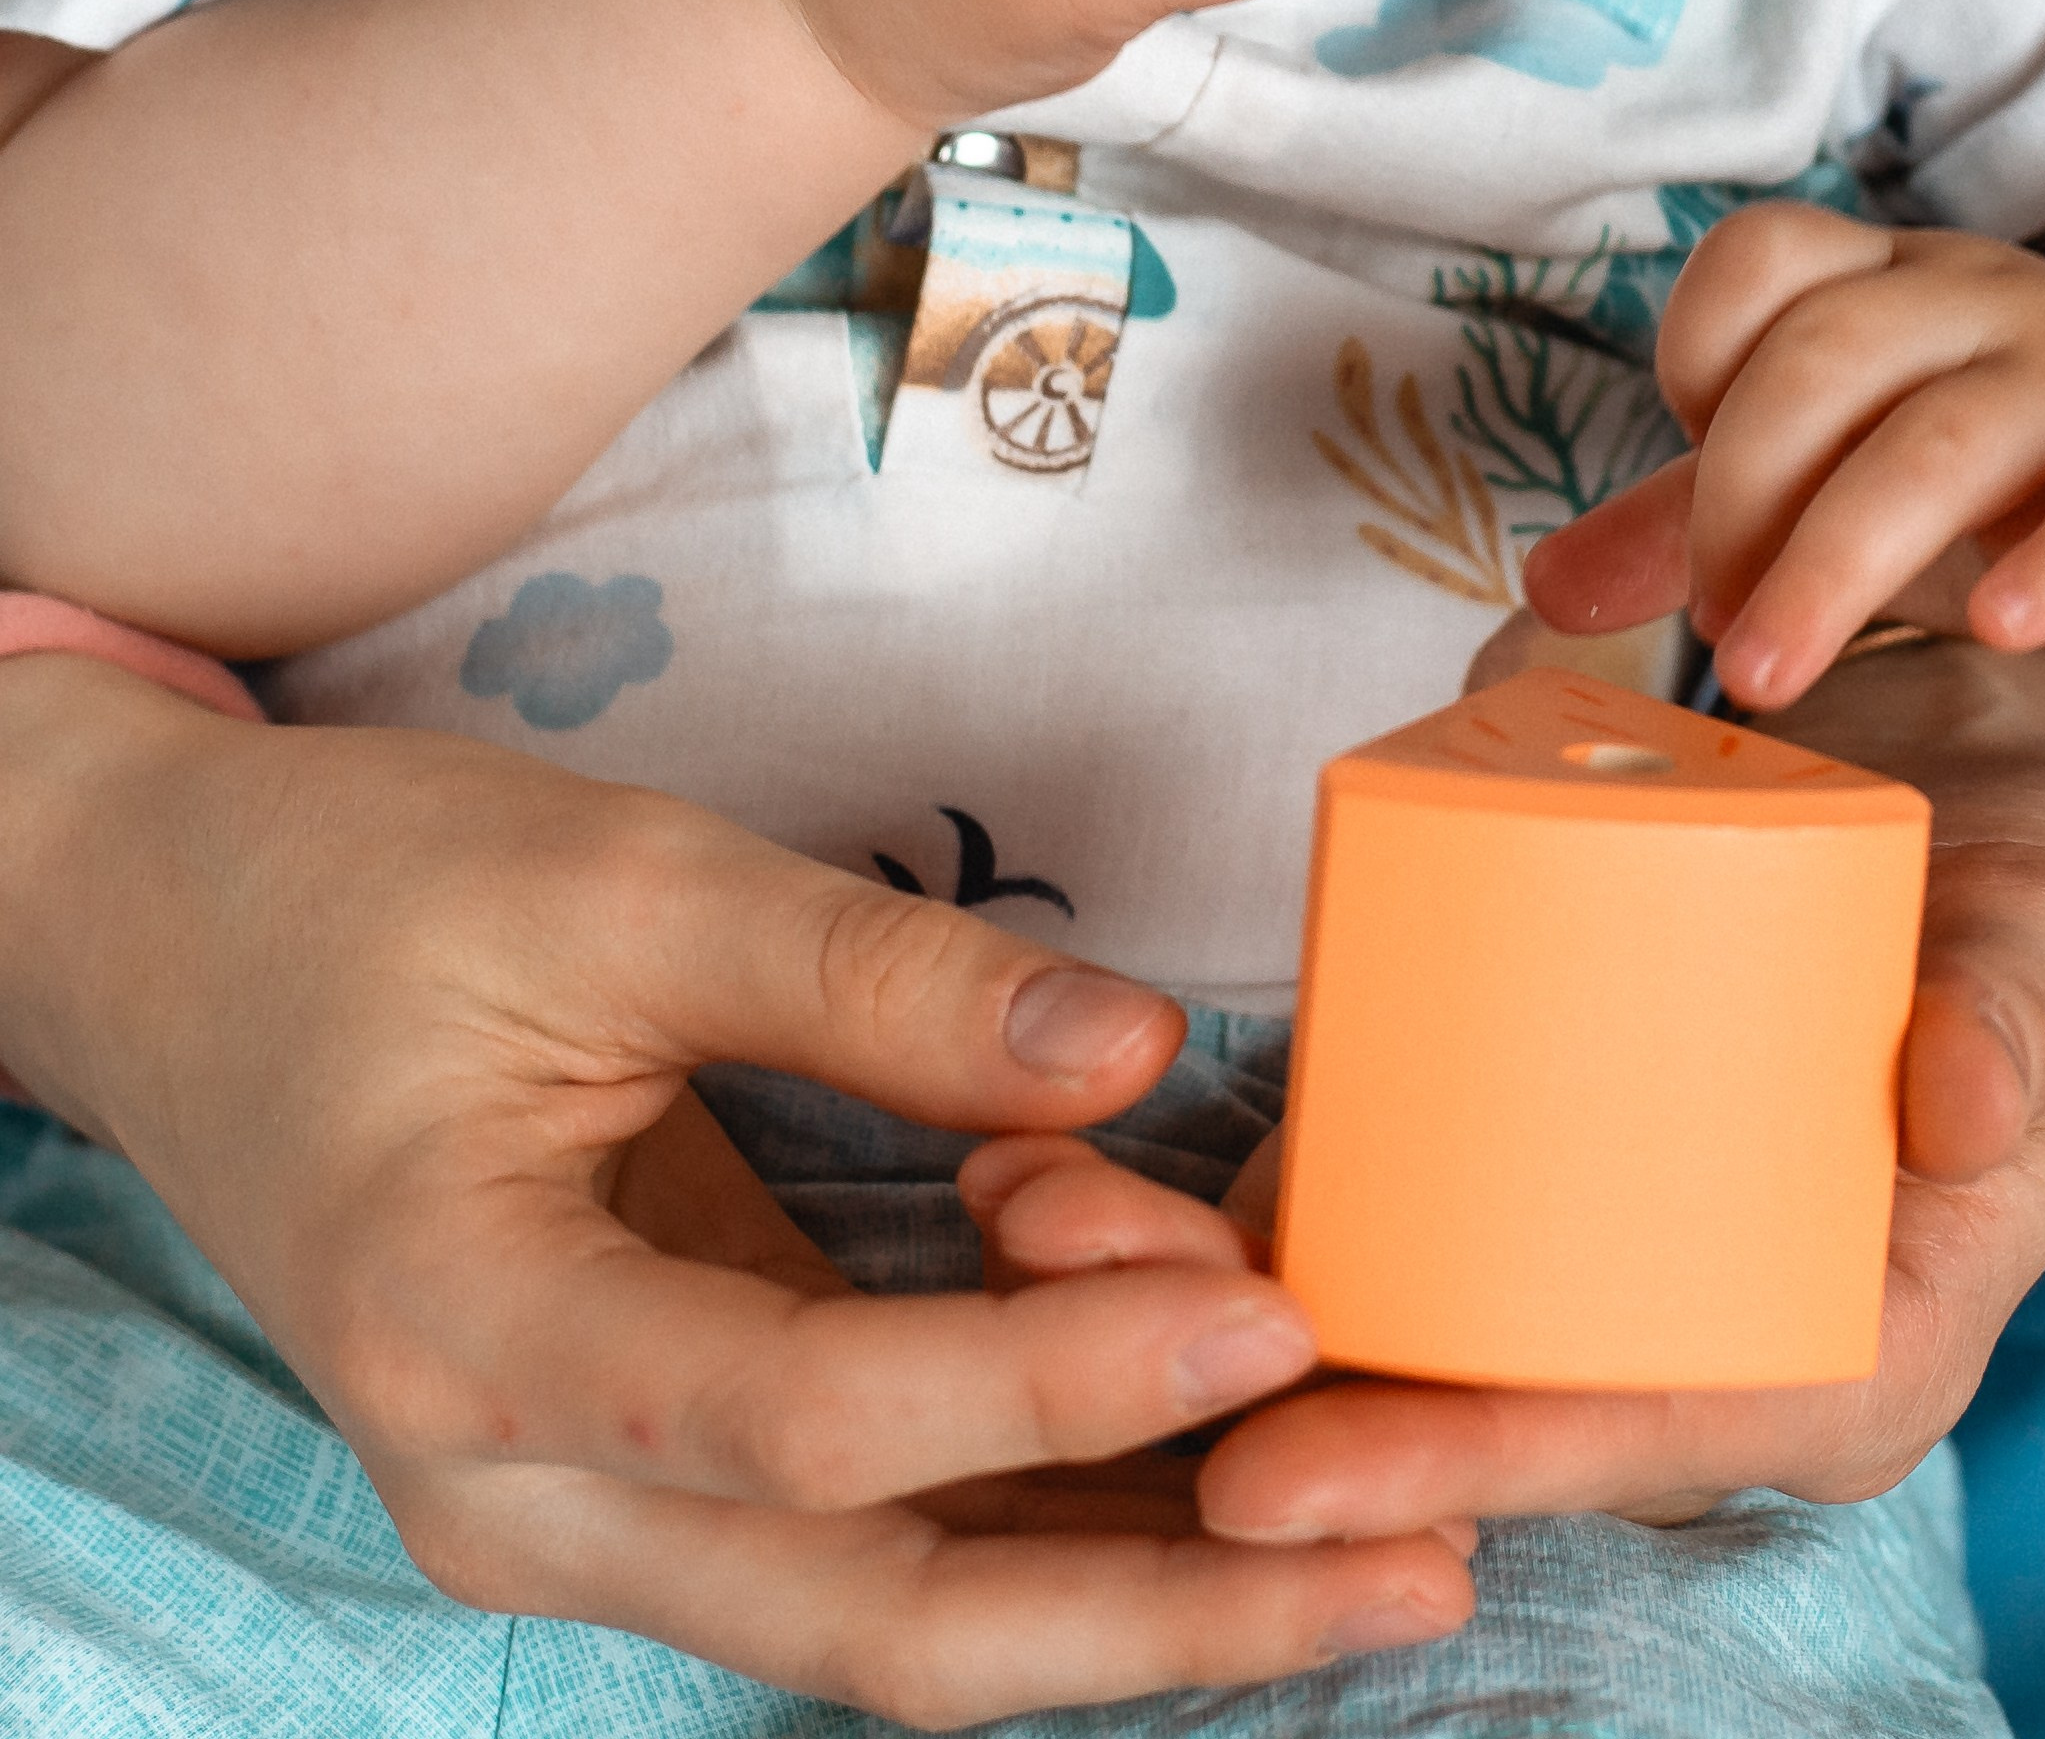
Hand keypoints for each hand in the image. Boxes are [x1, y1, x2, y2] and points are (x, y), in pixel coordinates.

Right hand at [0, 668, 1468, 1717]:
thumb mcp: (613, 880)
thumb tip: (1137, 1051)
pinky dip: (1043, 1515)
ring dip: (1135, 1593)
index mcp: (469, 1333)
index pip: (803, 1414)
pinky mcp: (641, 1464)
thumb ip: (869, 979)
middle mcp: (514, 1490)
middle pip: (876, 1613)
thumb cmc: (365, 887)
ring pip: (885, 1615)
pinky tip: (1219, 1476)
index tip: (1269, 1311)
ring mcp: (575, 1507)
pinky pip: (862, 1537)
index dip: (1049, 1382)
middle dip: (1163, 1610)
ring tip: (1384, 1548)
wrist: (170, 942)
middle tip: (1423, 1549)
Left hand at [964, 642, 2044, 1537]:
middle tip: (1059, 1298)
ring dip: (1198, 1287)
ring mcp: (1606, 1239)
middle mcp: (1702, 1324)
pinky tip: (1083, 1149)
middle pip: (1467, 1391)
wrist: (2017, 771)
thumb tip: (1964, 1103)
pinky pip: (1382, 1200)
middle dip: (1259, 1380)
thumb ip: (2024, 1009)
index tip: (1267, 1472)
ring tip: (1017, 1212)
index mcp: (1838, 1348)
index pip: (1629, 1438)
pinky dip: (1234, 1194)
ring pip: (1394, 1307)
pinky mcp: (1539, 1138)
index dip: (1449, 1465)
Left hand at [1522, 202, 2044, 708]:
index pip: (1767, 256)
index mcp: (1884, 279)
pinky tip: (1998, 629)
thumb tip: (1546, 592)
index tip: (1693, 470)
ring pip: (1949, 440)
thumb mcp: (1828, 471)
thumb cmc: (1980, 470)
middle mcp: (1979, 304)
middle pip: (1832, 354)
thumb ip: (1687, 518)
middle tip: (1715, 631)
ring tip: (1767, 675)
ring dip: (1838, 562)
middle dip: (1742, 497)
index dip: (1699, 351)